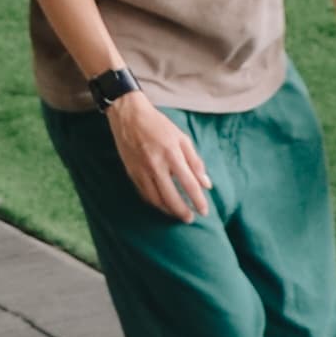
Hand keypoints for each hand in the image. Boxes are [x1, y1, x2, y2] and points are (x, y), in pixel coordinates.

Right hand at [110, 88, 213, 221]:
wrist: (129, 117)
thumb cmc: (159, 126)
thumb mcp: (182, 138)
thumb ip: (195, 162)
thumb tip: (206, 184)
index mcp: (172, 154)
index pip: (189, 184)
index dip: (198, 200)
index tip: (204, 211)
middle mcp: (156, 165)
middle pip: (170, 197)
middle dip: (182, 212)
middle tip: (190, 219)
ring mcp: (141, 170)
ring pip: (155, 199)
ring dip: (168, 210)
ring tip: (178, 214)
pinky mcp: (131, 173)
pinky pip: (144, 194)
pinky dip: (154, 203)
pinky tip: (162, 205)